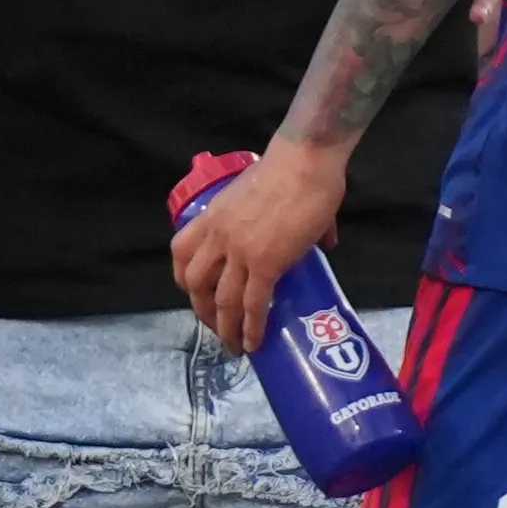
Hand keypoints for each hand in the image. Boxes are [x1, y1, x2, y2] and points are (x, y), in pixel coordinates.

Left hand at [173, 138, 344, 356]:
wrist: (305, 161)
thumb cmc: (293, 167)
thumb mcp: (268, 193)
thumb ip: (284, 217)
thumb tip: (325, 241)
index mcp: (213, 216)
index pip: (181, 251)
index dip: (184, 277)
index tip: (195, 291)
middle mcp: (219, 237)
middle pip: (194, 283)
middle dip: (202, 310)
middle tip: (216, 326)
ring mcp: (240, 252)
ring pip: (222, 301)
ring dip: (225, 329)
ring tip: (234, 347)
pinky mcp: (266, 264)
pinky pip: (253, 305)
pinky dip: (252, 329)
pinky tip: (255, 344)